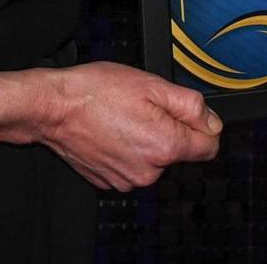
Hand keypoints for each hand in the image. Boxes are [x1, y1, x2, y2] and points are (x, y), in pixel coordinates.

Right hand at [20, 61, 221, 190]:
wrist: (53, 108)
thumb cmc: (95, 92)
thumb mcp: (153, 85)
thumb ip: (191, 106)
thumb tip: (212, 122)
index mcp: (165, 146)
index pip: (209, 147)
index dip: (203, 126)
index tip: (188, 115)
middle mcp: (148, 170)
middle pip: (179, 152)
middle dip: (169, 130)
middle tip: (143, 108)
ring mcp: (127, 179)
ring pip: (154, 159)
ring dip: (146, 141)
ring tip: (123, 118)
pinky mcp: (109, 181)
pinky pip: (131, 165)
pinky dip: (126, 150)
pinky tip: (111, 131)